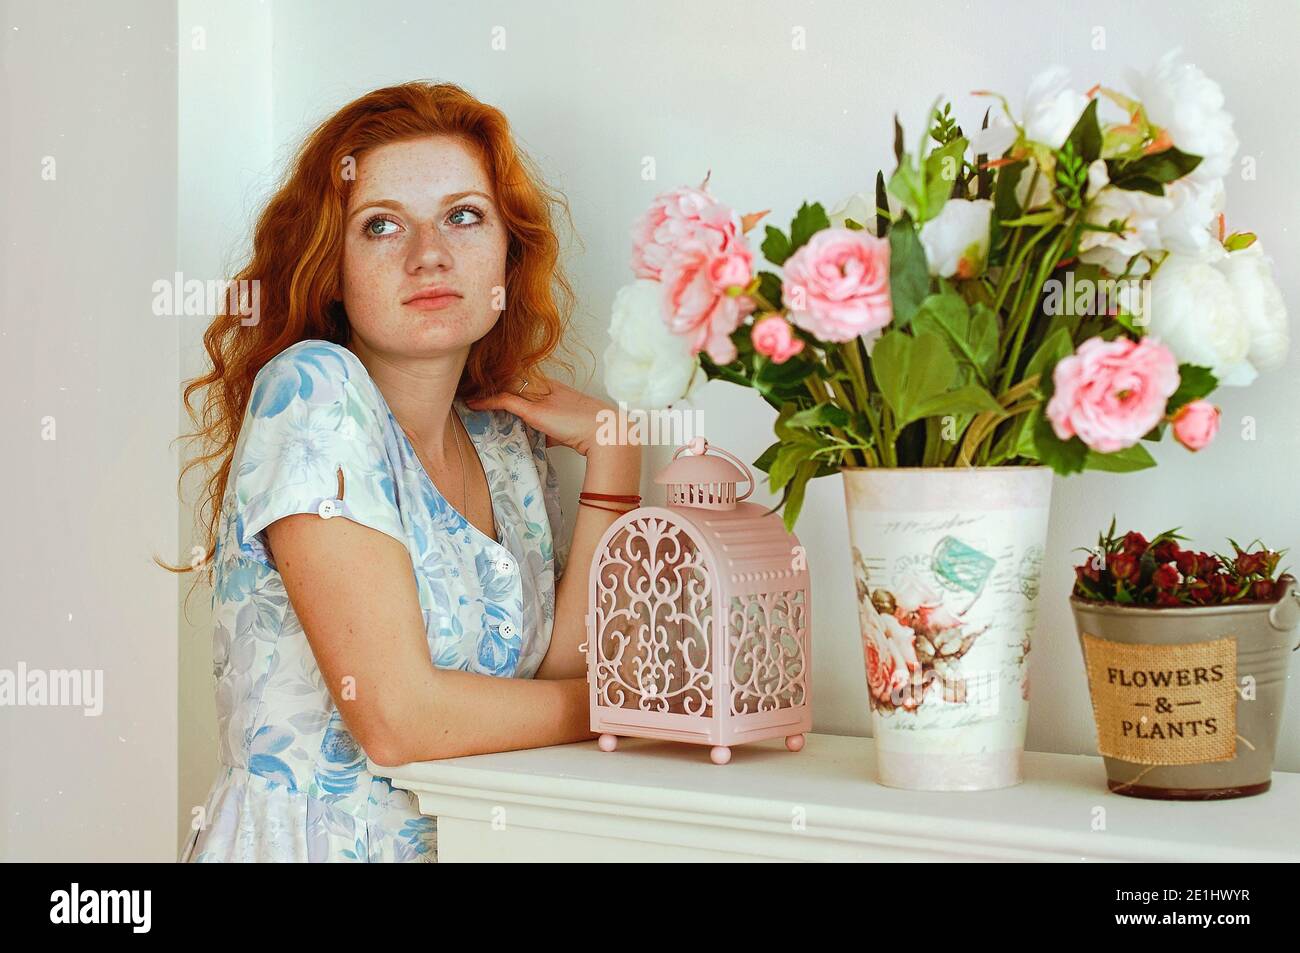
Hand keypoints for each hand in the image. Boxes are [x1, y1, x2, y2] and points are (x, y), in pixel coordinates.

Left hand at [465, 376, 615, 455]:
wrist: (605, 431)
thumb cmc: (593, 432)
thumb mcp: (567, 431)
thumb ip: (551, 432)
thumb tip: (543, 440)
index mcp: (555, 388)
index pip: (524, 378)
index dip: (505, 379)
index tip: (490, 382)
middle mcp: (545, 387)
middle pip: (511, 376)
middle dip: (491, 378)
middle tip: (470, 381)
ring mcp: (539, 396)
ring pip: (504, 385)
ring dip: (484, 388)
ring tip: (465, 390)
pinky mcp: (533, 409)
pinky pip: (503, 400)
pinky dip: (486, 402)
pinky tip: (472, 403)